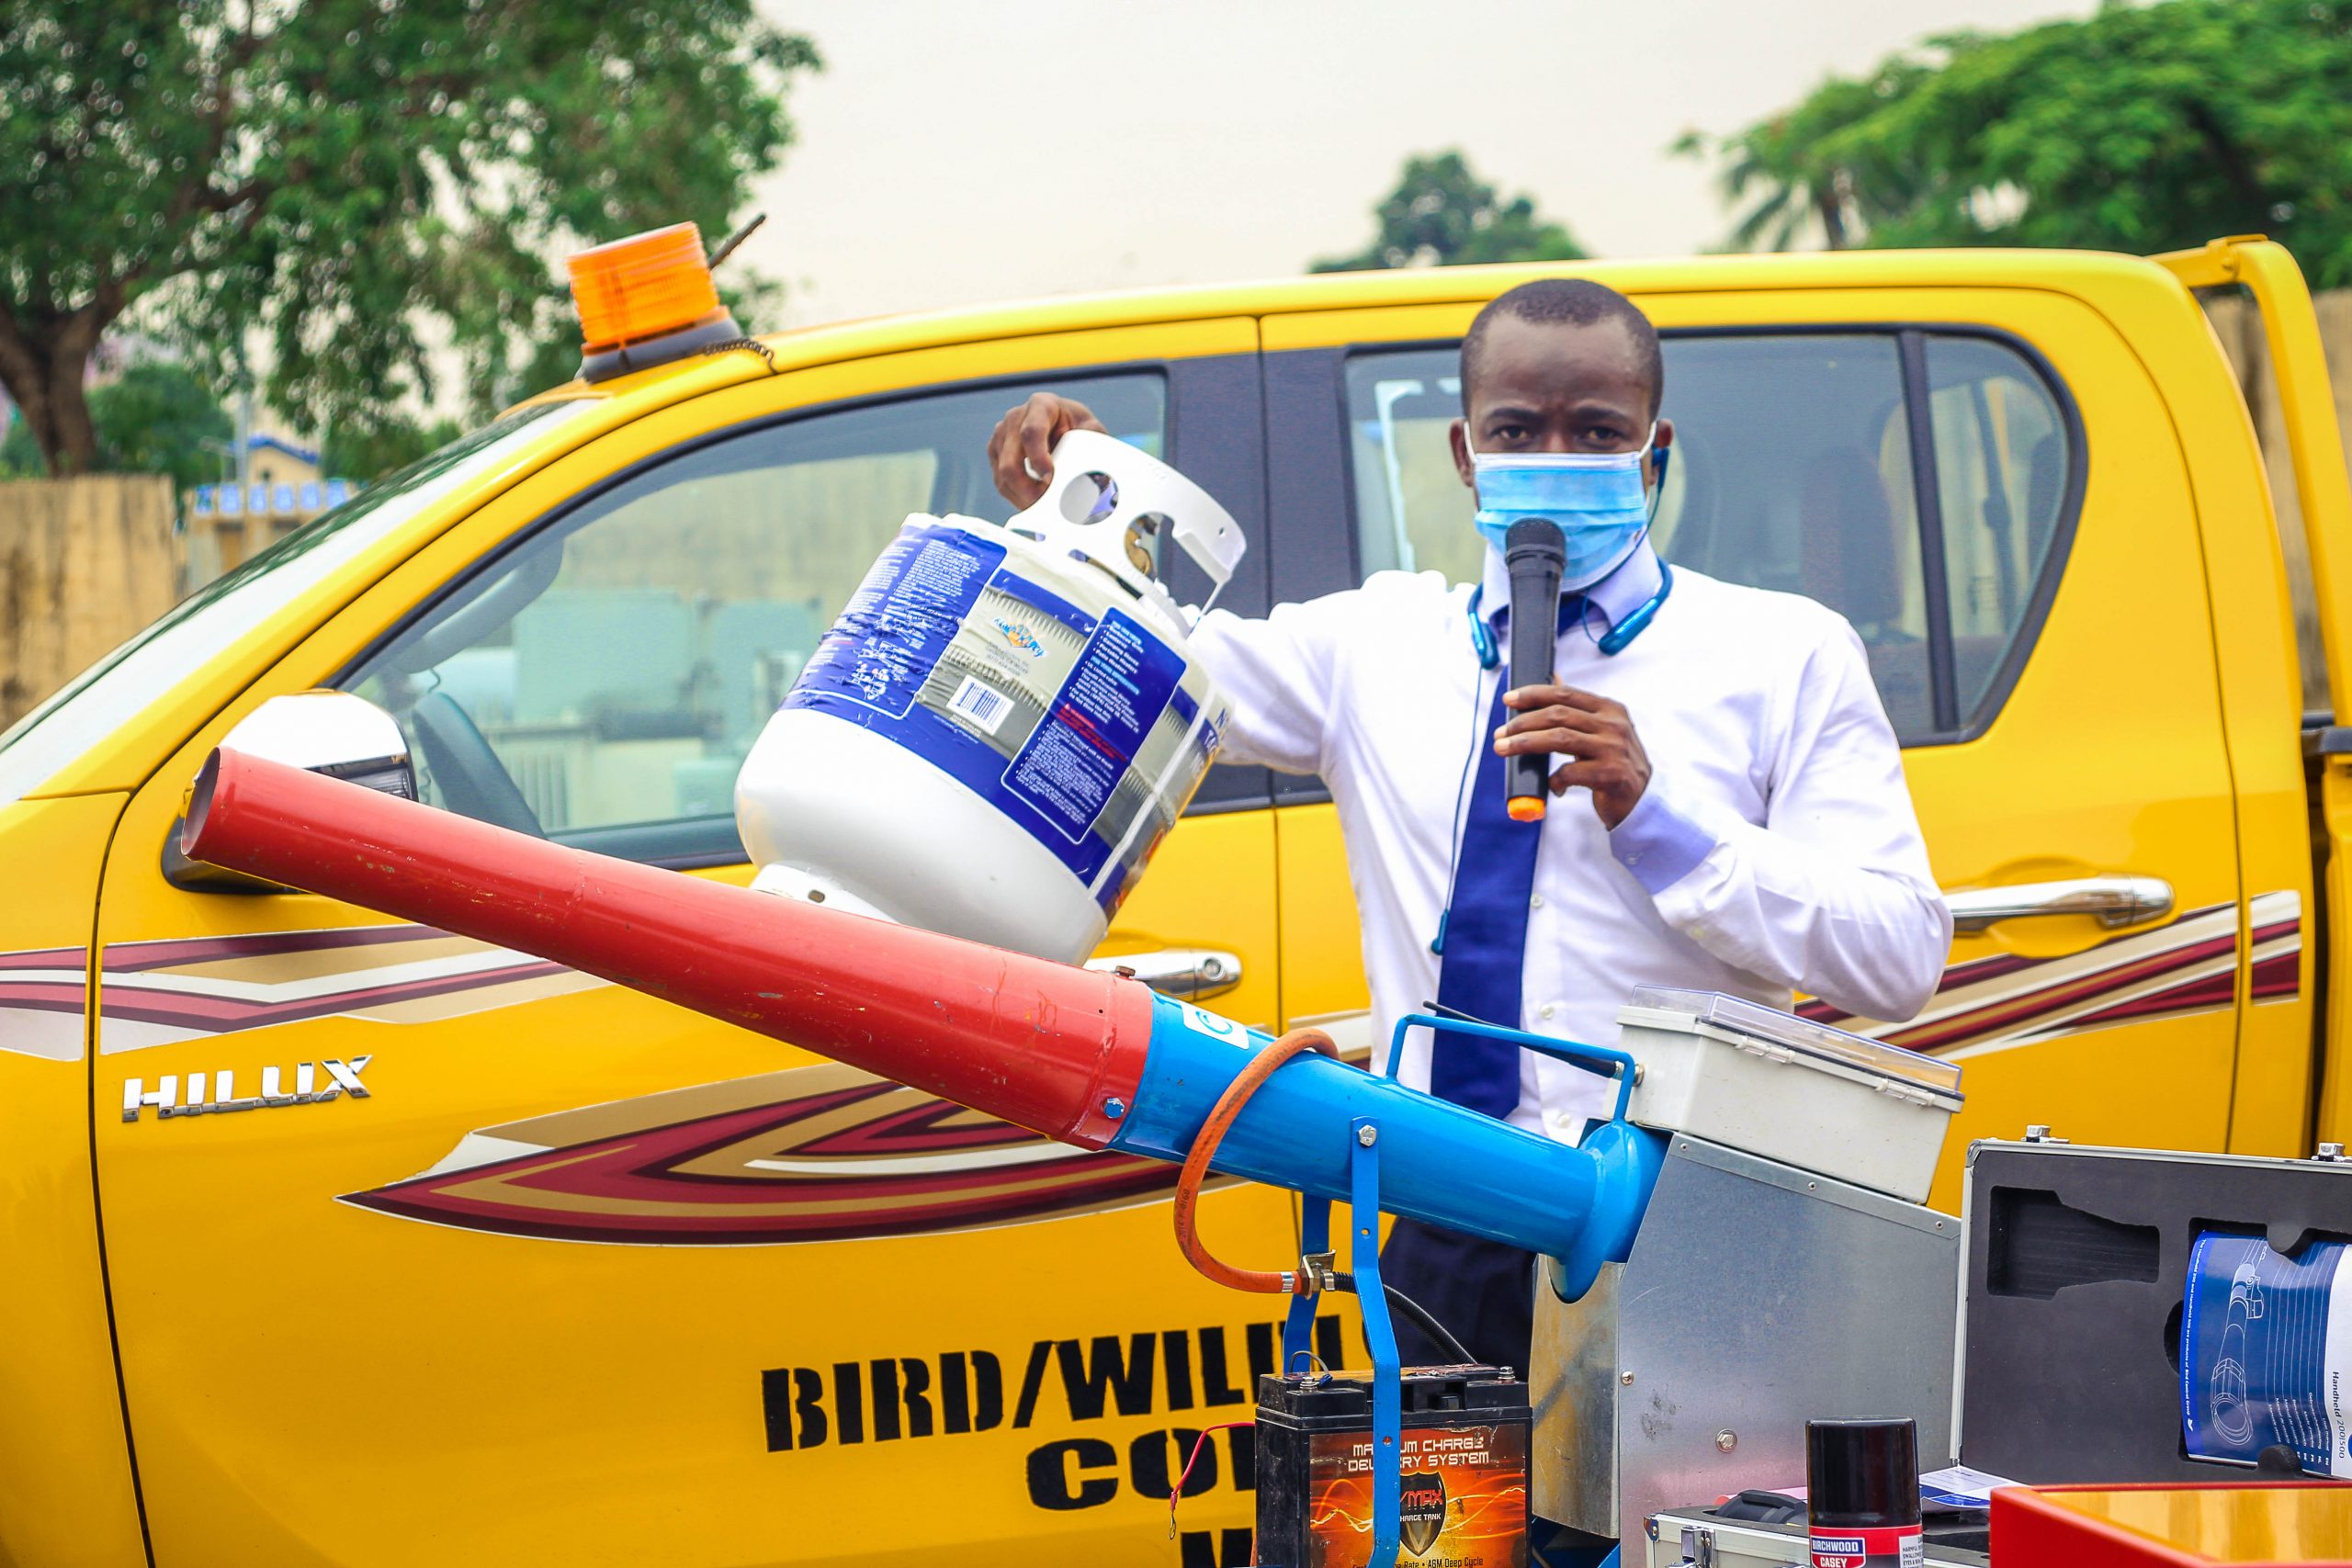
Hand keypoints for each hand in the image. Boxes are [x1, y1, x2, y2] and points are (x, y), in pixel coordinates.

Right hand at [987, 392, 1107, 506]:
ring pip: (1002, 475)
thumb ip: (1095, 440)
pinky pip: (1000, 481)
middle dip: (1027, 488)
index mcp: (1041, 405)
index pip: (1032, 432)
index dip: (1038, 458)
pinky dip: (1016, 496)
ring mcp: (1001, 435)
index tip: (1049, 479)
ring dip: (1021, 496)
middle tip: (1046, 503)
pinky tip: (1032, 502)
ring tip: (1042, 506)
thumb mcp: (1090, 427)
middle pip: (1011, 460)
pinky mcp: (996, 453)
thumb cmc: (1077, 426)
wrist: (1062, 426)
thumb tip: (1097, 467)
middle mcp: (1015, 417)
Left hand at [1495, 685, 1651, 827]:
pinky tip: (1551, 784)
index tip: (1509, 700)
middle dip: (1523, 723)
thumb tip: (1554, 677)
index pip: (1565, 693)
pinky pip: (1570, 773)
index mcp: (1610, 709)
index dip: (1534, 694)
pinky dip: (1555, 778)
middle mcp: (1613, 725)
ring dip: (1526, 743)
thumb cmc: (1615, 763)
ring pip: (1559, 738)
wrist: (1644, 800)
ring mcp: (1613, 749)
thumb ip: (1579, 707)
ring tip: (1503, 749)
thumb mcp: (1602, 729)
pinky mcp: (1611, 775)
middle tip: (1501, 733)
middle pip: (1558, 714)